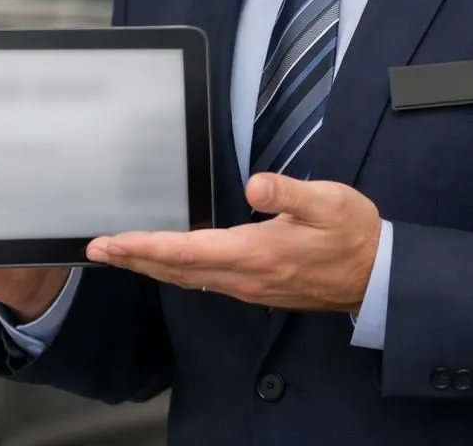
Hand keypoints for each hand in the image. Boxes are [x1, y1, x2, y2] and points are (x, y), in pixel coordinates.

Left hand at [87, 172, 380, 313]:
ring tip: (117, 254)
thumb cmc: (353, 234)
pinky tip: (162, 261)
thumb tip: (255, 185)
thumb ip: (288, 192)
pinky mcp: (254, 288)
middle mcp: (245, 276)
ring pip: (186, 278)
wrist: (378, 276)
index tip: (112, 243)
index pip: (186, 251)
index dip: (145, 247)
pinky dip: (173, 270)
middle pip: (175, 269)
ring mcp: (248, 286)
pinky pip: (202, 280)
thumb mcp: (328, 201)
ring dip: (148, 265)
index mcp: (256, 253)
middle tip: (95, 250)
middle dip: (133, 258)